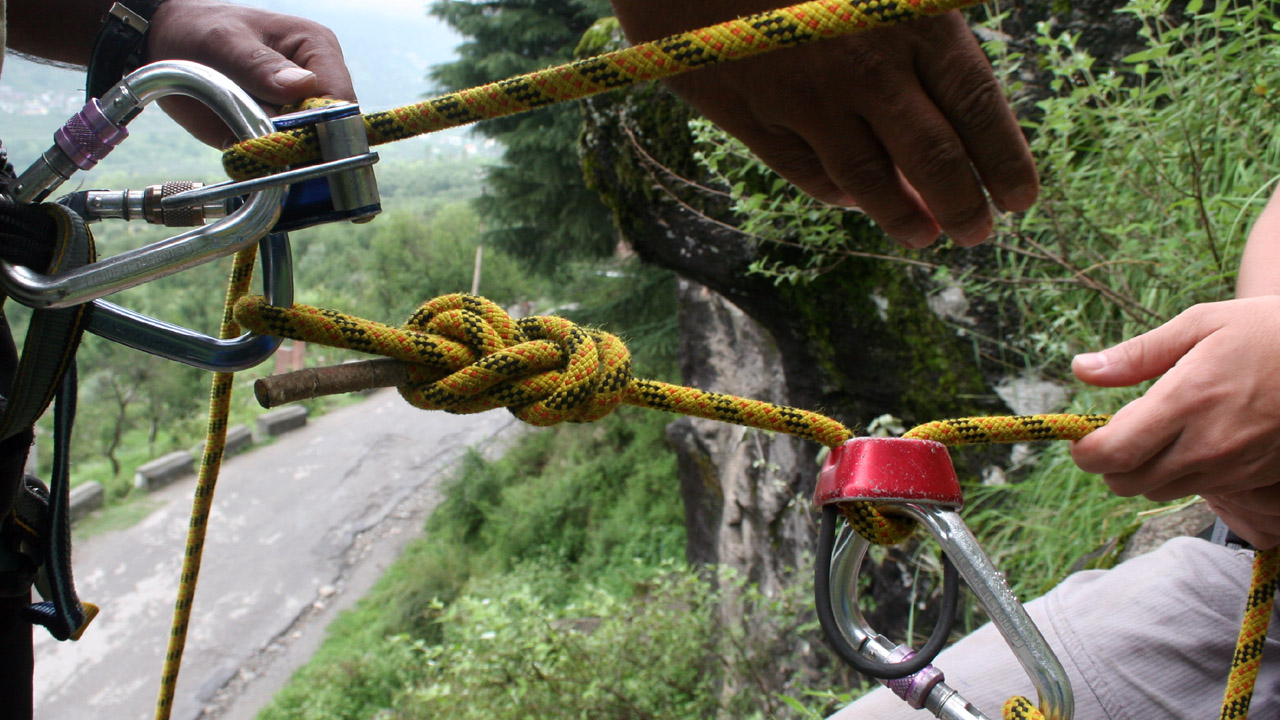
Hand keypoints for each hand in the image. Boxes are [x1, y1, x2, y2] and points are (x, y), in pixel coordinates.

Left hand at [146, 0, 356, 146]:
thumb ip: (259, 65)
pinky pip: (283, 162)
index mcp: (317, 51)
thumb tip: (302, 86)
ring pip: (310, 152)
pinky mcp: (277, 136)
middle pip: (332, 132)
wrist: (164, 47)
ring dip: (285, 161)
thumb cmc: (199, 31)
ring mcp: (298, 113)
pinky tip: (248, 159)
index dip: (327, 127)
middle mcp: (316, 85)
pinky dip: (268, 168)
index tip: (296, 143)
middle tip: (268, 149)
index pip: (340, 99)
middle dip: (304, 148)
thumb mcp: (223, 41)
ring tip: (253, 150)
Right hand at [613, 5, 1037, 247]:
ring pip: (870, 181)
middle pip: (934, 158)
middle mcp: (865, 64)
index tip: (1021, 198)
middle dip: (964, 205)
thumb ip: (918, 47)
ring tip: (923, 235)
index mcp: (910, 18)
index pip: (978, 104)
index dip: (1005, 160)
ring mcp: (807, 98)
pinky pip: (810, 174)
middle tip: (978, 232)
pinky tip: (855, 200)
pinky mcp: (755, 117)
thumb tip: (947, 133)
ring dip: (904, 217)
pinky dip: (839, 196)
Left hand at [1070, 298, 1279, 548]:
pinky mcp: (1251, 478)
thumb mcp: (1201, 323)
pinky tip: (1192, 440)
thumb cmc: (1267, 332)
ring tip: (1157, 433)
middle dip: (1109, 462)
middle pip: (1127, 482)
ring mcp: (1231, 466)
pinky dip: (1179, 473)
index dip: (1085, 451)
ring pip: (1158, 491)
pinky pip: (1195, 490)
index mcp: (1186, 400)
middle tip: (1118, 432)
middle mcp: (1206, 443)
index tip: (1082, 436)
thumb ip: (1137, 354)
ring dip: (1143, 470)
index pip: (1112, 453)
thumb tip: (1082, 369)